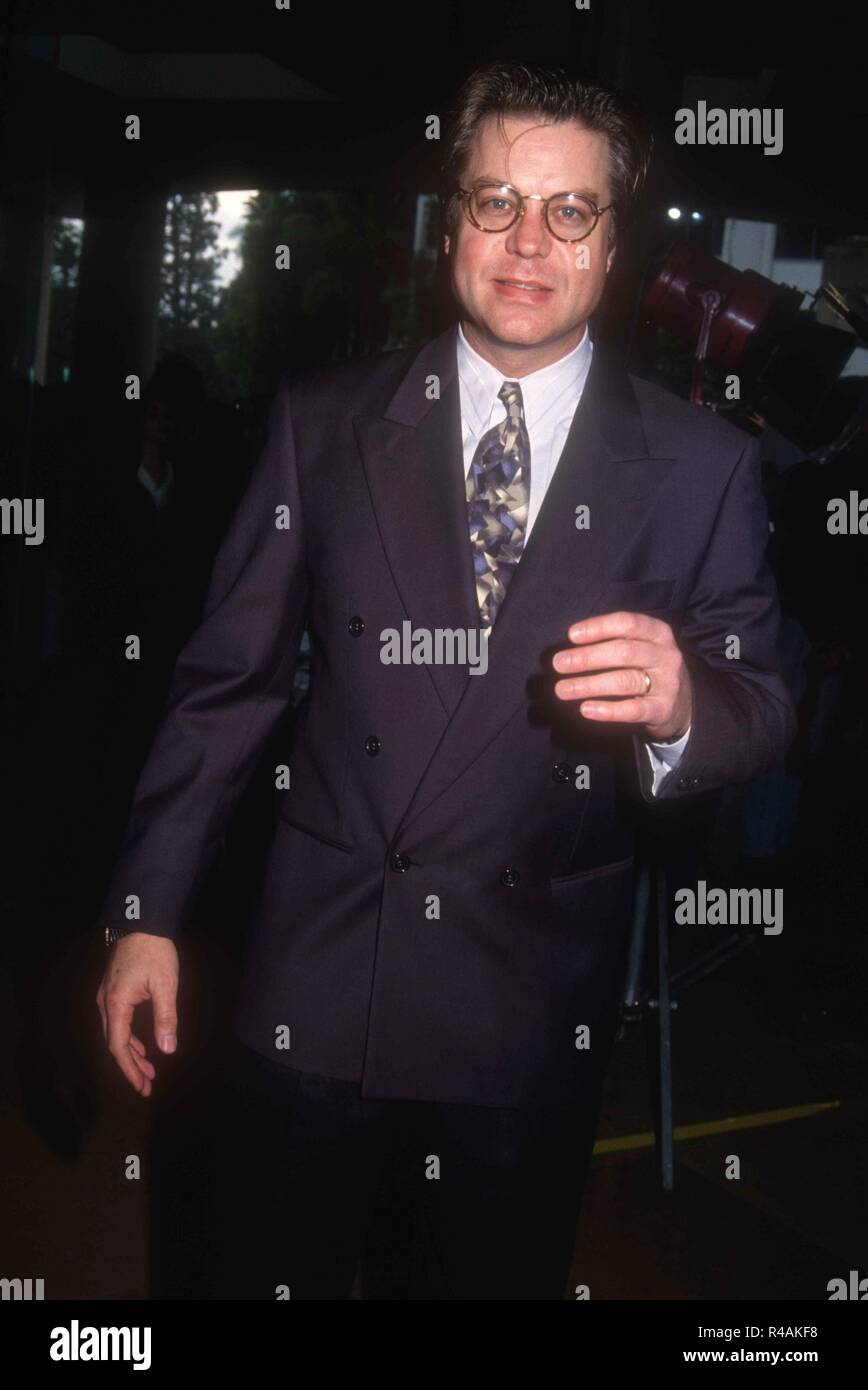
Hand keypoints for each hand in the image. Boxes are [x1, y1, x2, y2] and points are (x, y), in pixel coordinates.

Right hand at [96, 934, 179, 1095]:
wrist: (143, 922)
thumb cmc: (155, 951)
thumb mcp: (165, 985)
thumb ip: (166, 1018)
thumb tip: (167, 1049)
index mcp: (116, 1004)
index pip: (118, 1046)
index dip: (129, 1069)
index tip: (141, 1086)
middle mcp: (105, 1002)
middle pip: (114, 1043)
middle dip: (130, 1066)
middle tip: (147, 1086)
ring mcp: (107, 996)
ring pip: (115, 1033)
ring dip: (130, 1053)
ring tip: (148, 1071)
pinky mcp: (114, 990)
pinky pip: (117, 1021)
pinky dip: (129, 1037)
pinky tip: (141, 1045)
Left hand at [551, 610, 692, 740]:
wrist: (680, 704)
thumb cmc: (647, 668)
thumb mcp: (640, 647)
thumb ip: (612, 642)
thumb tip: (569, 648)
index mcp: (658, 633)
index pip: (627, 623)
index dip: (598, 627)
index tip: (571, 636)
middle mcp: (666, 655)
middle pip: (623, 652)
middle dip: (587, 657)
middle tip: (558, 664)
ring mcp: (667, 683)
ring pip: (624, 681)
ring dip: (589, 685)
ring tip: (562, 689)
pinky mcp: (663, 710)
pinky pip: (632, 710)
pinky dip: (607, 710)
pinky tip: (585, 709)